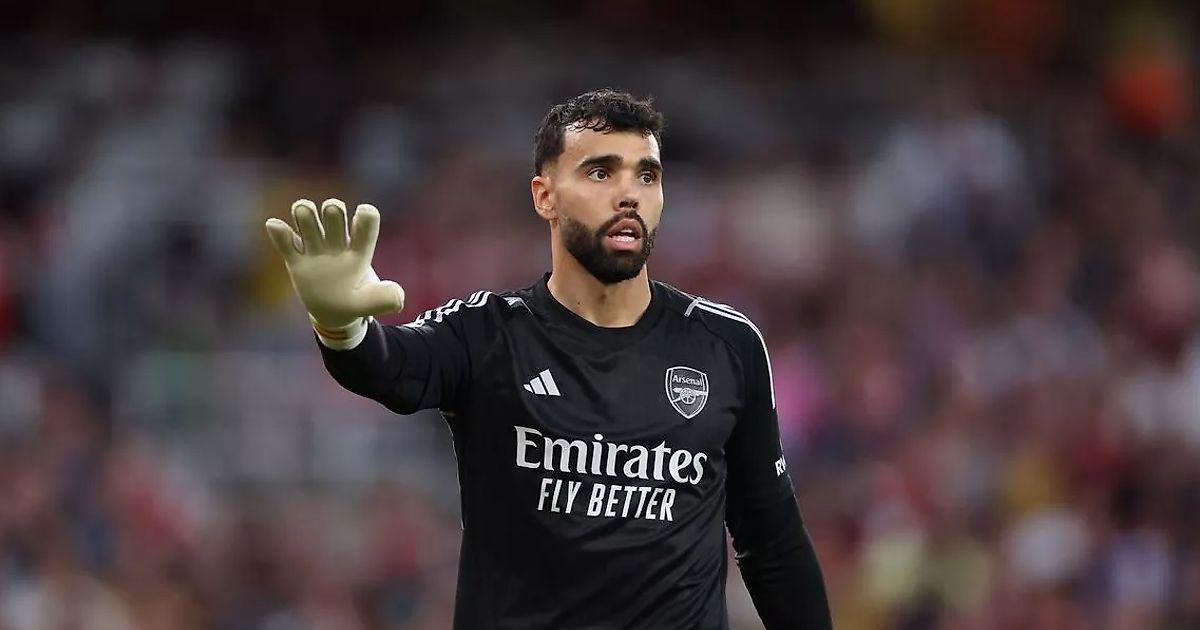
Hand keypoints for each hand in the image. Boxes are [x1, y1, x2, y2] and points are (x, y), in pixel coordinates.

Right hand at [265, 198, 405, 328]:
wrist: (333, 313)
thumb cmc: (355, 301)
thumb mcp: (371, 303)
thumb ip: (385, 299)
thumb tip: (398, 297)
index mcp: (359, 250)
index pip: (366, 223)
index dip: (365, 217)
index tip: (362, 216)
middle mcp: (337, 243)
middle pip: (334, 213)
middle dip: (333, 210)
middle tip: (332, 217)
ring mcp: (315, 249)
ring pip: (307, 219)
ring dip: (305, 213)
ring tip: (304, 219)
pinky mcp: (296, 259)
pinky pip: (285, 240)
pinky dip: (279, 231)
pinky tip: (276, 225)